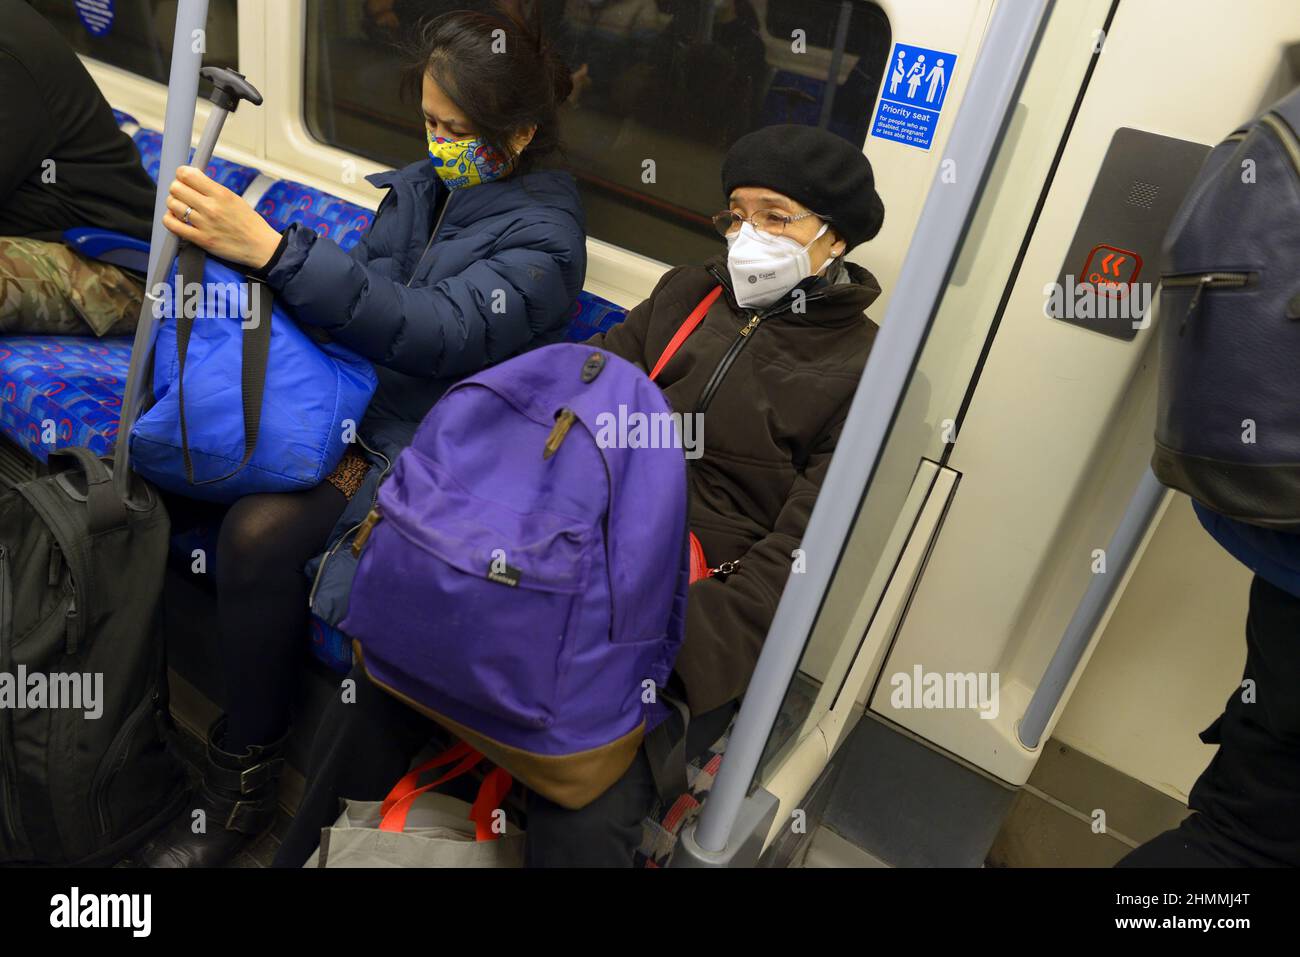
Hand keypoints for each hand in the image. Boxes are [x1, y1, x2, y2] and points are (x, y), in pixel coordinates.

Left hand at [162, 165, 282, 268]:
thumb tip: (191, 179)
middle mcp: (211, 207)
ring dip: (173, 204)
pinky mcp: (201, 239)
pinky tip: (176, 219)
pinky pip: (172, 225)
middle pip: (176, 188)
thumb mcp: (234, 198)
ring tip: (181, 208)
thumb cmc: (249, 223)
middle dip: (177, 189)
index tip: (184, 178)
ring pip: (172, 205)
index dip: (181, 174)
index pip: (187, 174)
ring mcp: (204, 224)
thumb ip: (213, 189)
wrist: (260, 247)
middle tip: (183, 194)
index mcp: (221, 193)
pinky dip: (169, 220)